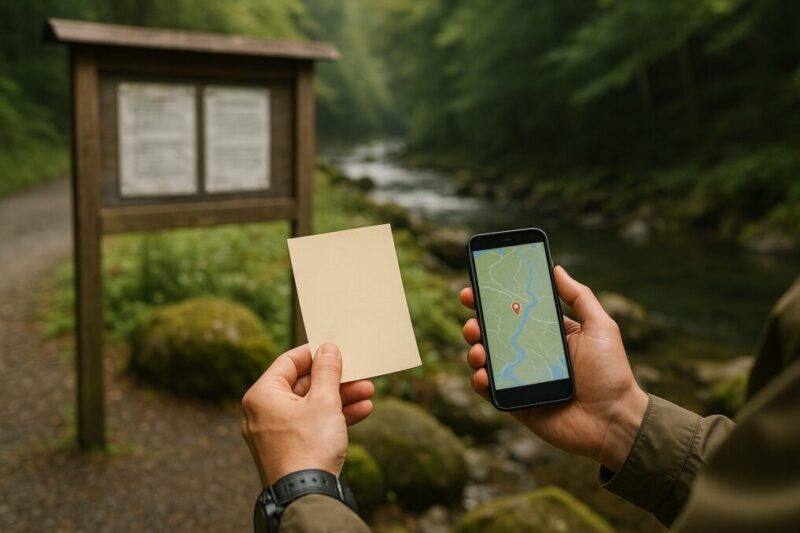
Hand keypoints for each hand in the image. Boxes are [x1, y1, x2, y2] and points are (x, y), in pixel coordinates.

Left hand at [241, 343, 374, 486]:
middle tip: (359, 372)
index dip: (314, 353)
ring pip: (311, 405)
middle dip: (335, 379)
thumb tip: (328, 348)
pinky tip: (362, 410)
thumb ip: (327, 371)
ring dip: (340, 397)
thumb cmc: (308, 446)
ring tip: (368, 391)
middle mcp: (263, 412)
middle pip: (303, 384)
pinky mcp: (289, 448)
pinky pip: (311, 424)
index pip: (289, 361)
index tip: (335, 347)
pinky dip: (334, 417)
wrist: (306, 496)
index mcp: (262, 395)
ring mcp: (275, 433)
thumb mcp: (323, 401)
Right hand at [460, 266, 647, 471]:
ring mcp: (521, 380)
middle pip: (494, 335)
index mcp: (548, 335)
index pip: (514, 313)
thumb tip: (556, 268)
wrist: (615, 421)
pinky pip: (491, 392)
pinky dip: (480, 382)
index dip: (492, 301)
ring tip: (478, 350)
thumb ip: (579, 296)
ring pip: (487, 361)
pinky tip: (483, 375)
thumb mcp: (600, 327)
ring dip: (475, 352)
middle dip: (476, 325)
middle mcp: (531, 355)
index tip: (474, 290)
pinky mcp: (517, 404)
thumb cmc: (612, 373)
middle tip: (472, 322)